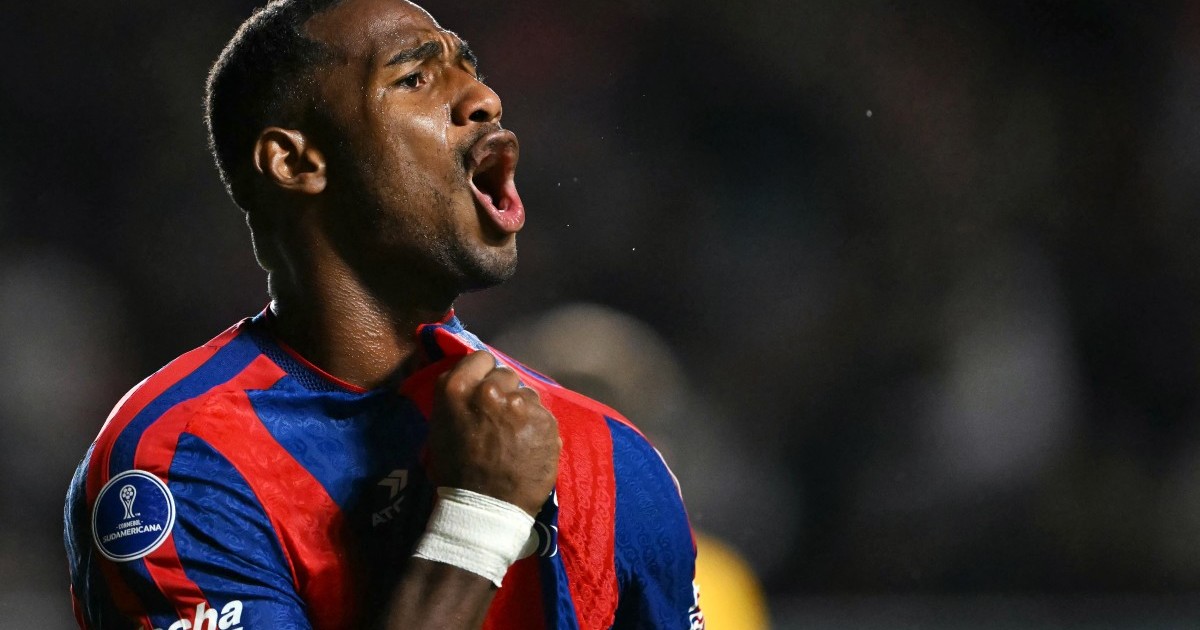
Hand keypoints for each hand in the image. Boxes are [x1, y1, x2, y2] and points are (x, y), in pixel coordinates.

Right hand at [431, 351, 560, 515]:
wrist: (486, 508)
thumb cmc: (456, 472)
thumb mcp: (441, 428)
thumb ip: (459, 399)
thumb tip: (475, 383)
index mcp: (457, 389)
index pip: (480, 358)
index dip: (484, 373)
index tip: (485, 388)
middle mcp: (490, 390)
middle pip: (506, 374)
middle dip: (504, 392)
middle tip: (500, 417)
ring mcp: (521, 404)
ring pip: (527, 394)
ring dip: (522, 410)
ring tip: (515, 436)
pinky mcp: (546, 420)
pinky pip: (543, 414)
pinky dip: (538, 428)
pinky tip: (529, 447)